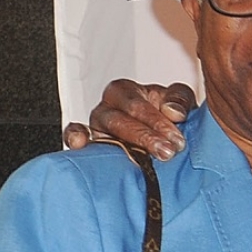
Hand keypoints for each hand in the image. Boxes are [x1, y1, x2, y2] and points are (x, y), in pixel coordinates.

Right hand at [61, 79, 196, 158]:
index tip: (177, 140)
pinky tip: (81, 144)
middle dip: (145, 138)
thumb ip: (179, 99)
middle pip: (120, 121)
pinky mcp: (90, 144)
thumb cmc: (167, 112)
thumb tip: (173, 112)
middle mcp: (107, 107)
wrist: (163, 133)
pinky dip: (74, 138)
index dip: (158, 123)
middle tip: (168, 153)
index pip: (137, 104)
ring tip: (144, 161)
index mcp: (125, 91)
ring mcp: (95, 126)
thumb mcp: (178, 99)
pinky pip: (73, 137)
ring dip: (125, 149)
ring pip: (102, 135)